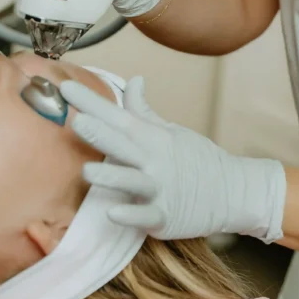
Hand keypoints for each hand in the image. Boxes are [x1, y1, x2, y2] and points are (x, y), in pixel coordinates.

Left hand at [60, 76, 286, 242]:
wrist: (232, 191)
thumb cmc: (197, 160)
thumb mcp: (172, 132)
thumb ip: (144, 111)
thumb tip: (133, 81)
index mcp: (154, 138)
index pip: (119, 116)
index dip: (92, 103)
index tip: (66, 88)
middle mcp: (155, 161)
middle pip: (123, 145)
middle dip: (100, 133)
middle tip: (76, 121)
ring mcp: (159, 190)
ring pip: (131, 182)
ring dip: (111, 176)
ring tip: (87, 172)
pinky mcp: (164, 217)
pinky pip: (144, 216)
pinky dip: (130, 214)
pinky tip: (113, 212)